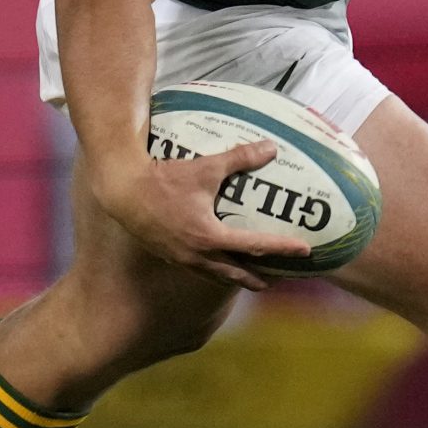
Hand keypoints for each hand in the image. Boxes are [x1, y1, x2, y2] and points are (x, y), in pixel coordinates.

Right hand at [91, 140, 311, 289]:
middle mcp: (199, 255)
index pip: (255, 247)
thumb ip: (239, 159)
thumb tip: (270, 149)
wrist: (123, 192)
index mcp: (210, 238)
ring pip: (217, 276)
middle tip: (280, 279)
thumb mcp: (205, 168)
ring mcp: (183, 259)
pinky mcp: (170, 255)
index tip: (304, 251)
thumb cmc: (164, 180)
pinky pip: (200, 269)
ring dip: (237, 278)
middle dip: (260, 278)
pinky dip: (215, 271)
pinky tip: (217, 263)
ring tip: (253, 278)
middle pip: (237, 275)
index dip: (282, 248)